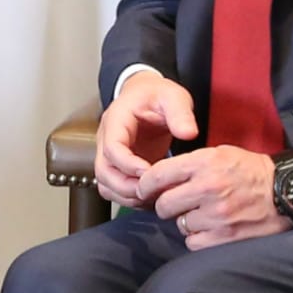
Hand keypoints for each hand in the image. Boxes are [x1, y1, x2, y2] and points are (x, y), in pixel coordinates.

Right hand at [96, 69, 198, 207]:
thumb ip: (181, 113)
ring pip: (105, 184)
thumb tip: (189, 133)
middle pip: (103, 172)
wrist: (146, 95)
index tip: (150, 173)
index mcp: (117, 120)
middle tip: (152, 192)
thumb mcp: (173, 97)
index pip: (112, 148)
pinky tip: (150, 196)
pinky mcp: (118, 166)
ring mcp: (109, 154)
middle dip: (126, 187)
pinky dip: (129, 197)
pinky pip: (114, 188)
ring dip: (126, 196)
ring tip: (153, 196)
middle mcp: (106, 138)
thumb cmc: (156, 95)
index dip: (129, 165)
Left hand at [146, 145, 292, 250]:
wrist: (287, 191)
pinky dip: (198, 238)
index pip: (159, 174)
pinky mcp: (225, 235)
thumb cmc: (252, 171)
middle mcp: (207, 187)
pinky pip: (194, 242)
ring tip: (202, 214)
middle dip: (166, 206)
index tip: (144, 190)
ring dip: (186, 222)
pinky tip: (210, 228)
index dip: (146, 185)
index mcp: (204, 163)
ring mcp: (216, 214)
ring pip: (180, 224)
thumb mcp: (221, 153)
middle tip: (177, 204)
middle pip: (164, 204)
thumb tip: (160, 177)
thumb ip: (191, 164)